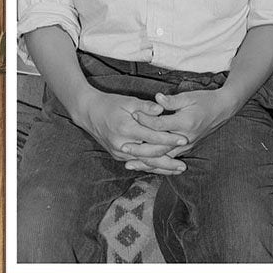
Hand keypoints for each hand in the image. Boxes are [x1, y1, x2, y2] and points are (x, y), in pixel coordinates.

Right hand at [72, 89, 188, 174]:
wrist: (88, 112)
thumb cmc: (110, 104)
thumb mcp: (129, 101)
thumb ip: (146, 107)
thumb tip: (162, 109)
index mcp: (126, 128)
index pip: (152, 137)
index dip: (169, 139)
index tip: (183, 140)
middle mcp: (122, 143)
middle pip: (149, 156)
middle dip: (168, 161)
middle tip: (184, 166)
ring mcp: (119, 152)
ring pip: (144, 163)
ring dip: (161, 169)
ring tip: (177, 171)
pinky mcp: (118, 156)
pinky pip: (137, 163)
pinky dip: (151, 167)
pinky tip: (163, 169)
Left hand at [134, 89, 237, 161]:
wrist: (222, 109)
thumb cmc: (205, 100)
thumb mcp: (189, 96)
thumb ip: (172, 100)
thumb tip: (157, 99)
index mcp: (185, 122)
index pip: (160, 125)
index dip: (145, 120)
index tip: (133, 115)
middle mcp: (185, 138)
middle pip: (159, 148)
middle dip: (140, 149)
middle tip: (123, 147)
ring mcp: (186, 145)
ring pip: (163, 158)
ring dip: (145, 162)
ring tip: (128, 163)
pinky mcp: (186, 148)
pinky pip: (169, 159)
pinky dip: (155, 164)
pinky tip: (143, 166)